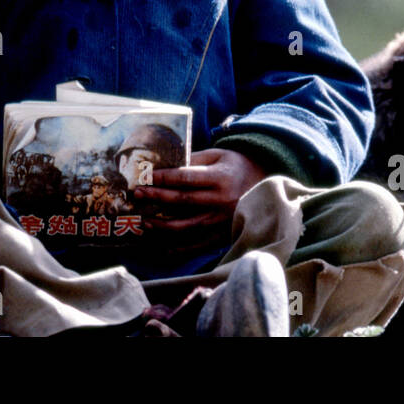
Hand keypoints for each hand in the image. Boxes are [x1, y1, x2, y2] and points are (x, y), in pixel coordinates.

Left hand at [134, 148, 267, 234]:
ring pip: (187, 226)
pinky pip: (198, 245)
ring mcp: (223, 220)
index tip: (146, 176)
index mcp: (220, 178)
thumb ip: (194, 159)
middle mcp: (221, 200)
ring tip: (146, 221)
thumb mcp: (219, 155)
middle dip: (157, 197)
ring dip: (163, 225)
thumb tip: (165, 165)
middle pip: (183, 201)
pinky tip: (164, 246)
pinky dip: (180, 248)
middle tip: (138, 194)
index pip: (186, 177)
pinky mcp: (224, 235)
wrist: (265, 185)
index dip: (164, 178)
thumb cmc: (236, 166)